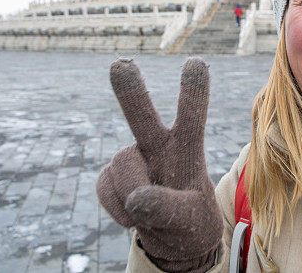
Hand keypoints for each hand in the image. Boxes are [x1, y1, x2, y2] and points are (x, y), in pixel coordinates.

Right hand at [96, 57, 222, 271]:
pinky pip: (105, 187)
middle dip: (129, 90)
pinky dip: (117, 208)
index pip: (192, 117)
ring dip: (132, 195)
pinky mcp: (112, 175)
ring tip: (150, 210)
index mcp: (187, 148)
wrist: (174, 238)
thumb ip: (167, 208)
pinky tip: (133, 215)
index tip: (196, 63)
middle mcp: (158, 145)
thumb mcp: (191, 218)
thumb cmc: (191, 220)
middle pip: (142, 115)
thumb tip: (135, 200)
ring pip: (122, 167)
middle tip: (119, 64)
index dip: (194, 91)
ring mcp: (133, 158)